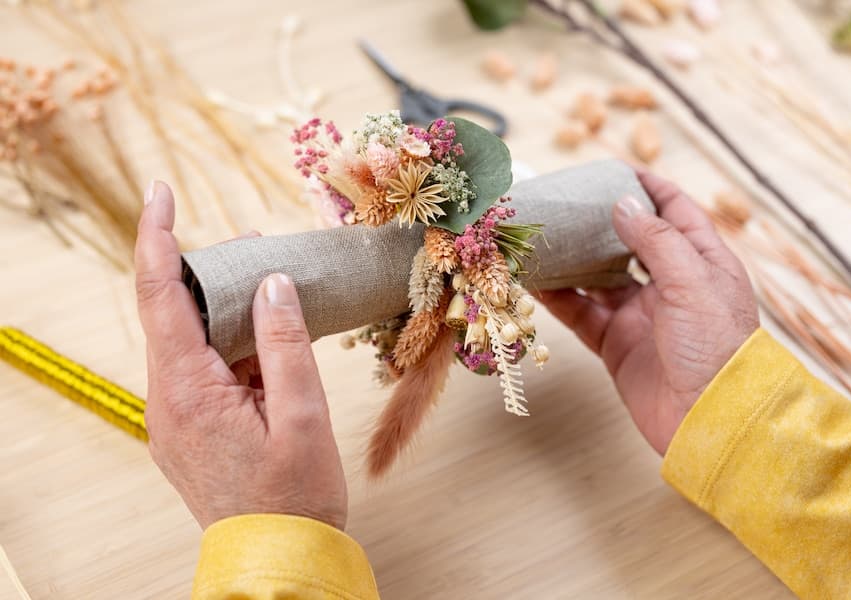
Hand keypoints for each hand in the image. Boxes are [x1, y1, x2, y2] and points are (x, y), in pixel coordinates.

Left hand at [135, 181, 347, 529]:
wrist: (277, 558)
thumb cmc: (294, 496)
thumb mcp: (303, 415)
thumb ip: (285, 343)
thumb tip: (274, 283)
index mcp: (187, 391)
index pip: (161, 296)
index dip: (157, 237)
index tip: (160, 191)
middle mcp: (168, 399)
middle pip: (174, 313)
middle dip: (208, 271)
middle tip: (256, 244)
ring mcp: (175, 416)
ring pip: (191, 340)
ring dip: (226, 309)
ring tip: (271, 284)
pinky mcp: (190, 427)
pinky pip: (204, 368)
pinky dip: (232, 344)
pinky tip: (266, 336)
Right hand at [541, 171, 758, 454]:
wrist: (712, 422)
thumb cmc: (718, 348)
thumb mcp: (693, 283)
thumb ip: (657, 241)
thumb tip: (622, 204)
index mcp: (701, 262)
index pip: (674, 211)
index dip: (645, 187)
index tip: (611, 170)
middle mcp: (670, 285)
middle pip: (628, 242)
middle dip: (598, 223)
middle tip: (565, 205)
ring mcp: (641, 316)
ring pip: (598, 278)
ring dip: (571, 261)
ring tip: (541, 239)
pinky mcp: (617, 345)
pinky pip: (582, 314)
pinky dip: (559, 299)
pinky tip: (535, 283)